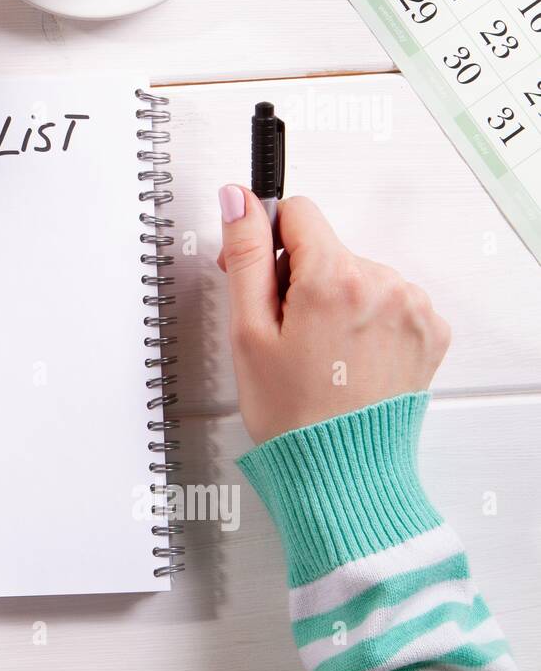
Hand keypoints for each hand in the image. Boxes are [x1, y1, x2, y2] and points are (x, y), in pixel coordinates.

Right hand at [216, 186, 450, 444]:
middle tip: (286, 333)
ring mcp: (412, 306)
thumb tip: (238, 200)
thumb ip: (247, 255)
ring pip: (358, 274)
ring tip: (319, 352)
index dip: (269, 242)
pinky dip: (368, 320)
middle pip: (327, 247)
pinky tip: (348, 357)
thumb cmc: (291, 412)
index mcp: (333, 277)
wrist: (341, 470)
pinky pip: (389, 300)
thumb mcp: (248, 330)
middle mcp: (382, 283)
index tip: (265, 280)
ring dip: (337, 300)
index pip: (297, 211)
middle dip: (301, 277)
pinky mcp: (431, 329)